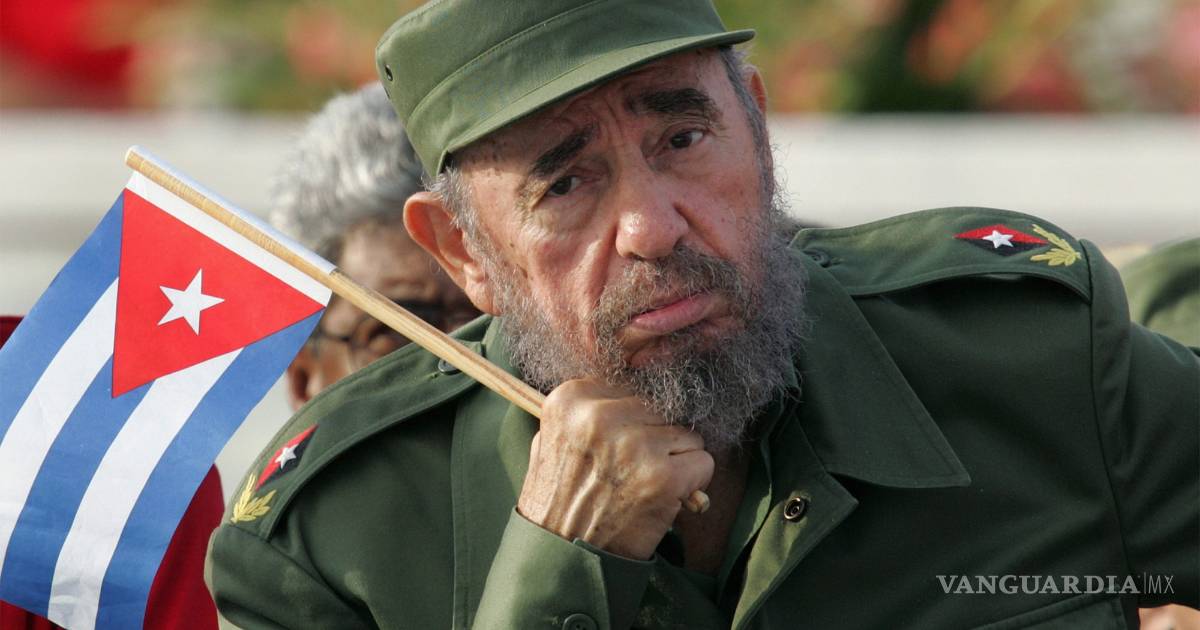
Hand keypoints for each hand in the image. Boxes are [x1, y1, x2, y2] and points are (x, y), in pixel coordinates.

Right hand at [517, 379, 714, 559]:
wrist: (562, 558)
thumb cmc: (559, 500)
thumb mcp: (553, 440)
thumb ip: (587, 411)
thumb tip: (635, 392)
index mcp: (571, 399)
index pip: (630, 389)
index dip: (632, 420)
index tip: (617, 448)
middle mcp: (601, 415)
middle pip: (660, 408)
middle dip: (655, 438)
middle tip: (632, 473)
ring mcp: (635, 445)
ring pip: (687, 433)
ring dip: (675, 460)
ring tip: (644, 486)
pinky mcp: (663, 476)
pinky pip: (703, 462)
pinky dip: (693, 483)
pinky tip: (665, 498)